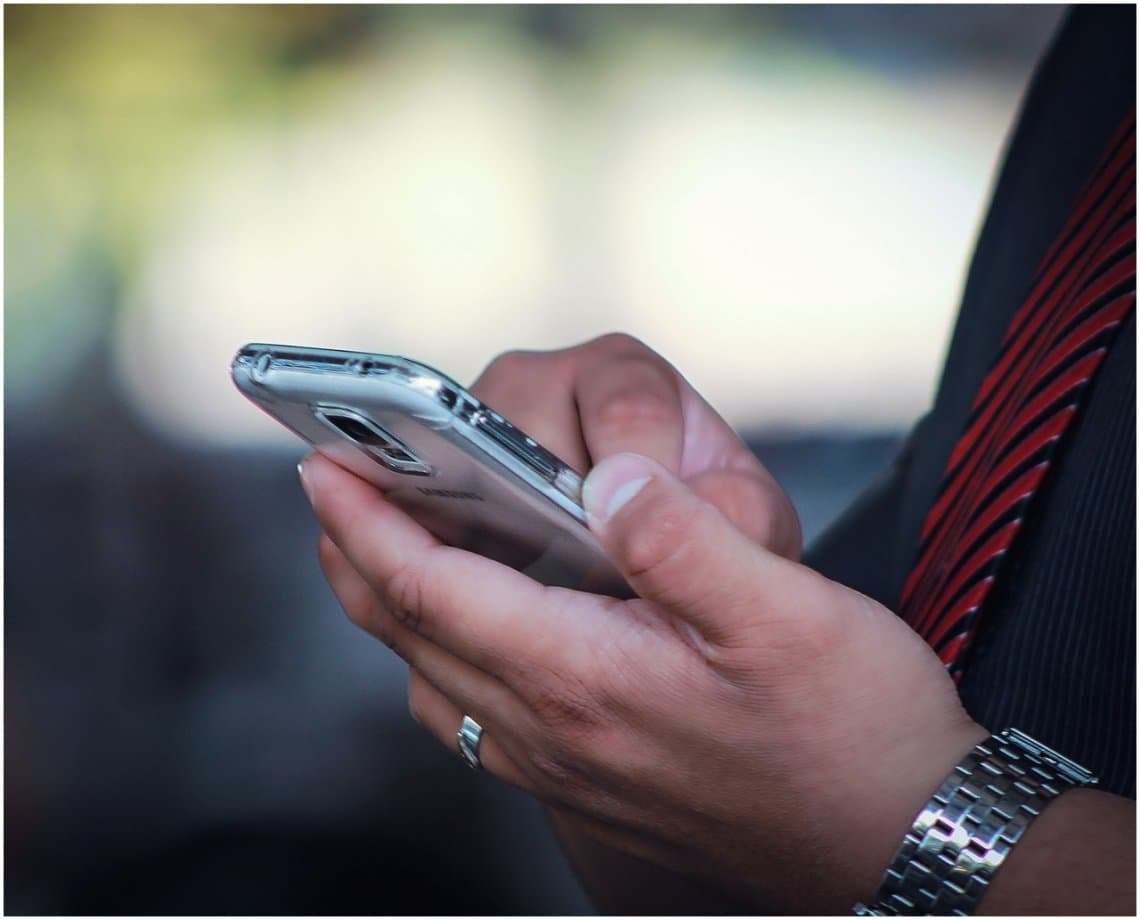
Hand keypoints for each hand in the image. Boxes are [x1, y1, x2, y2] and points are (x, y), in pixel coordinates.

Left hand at [301, 337, 986, 911]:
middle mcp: (556, 732)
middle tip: (328, 489)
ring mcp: (566, 767)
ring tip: (381, 547)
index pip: (435, 589)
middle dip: (355, 556)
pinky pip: (476, 716)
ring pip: (434, 680)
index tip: (323, 464)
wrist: (896, 840)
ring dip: (393, 607)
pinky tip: (471, 631)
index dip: (369, 522)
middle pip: (413, 635)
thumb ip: (684, 539)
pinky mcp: (590, 782)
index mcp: (585, 678)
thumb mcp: (785, 614)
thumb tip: (609, 476)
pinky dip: (442, 657)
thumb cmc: (853, 731)